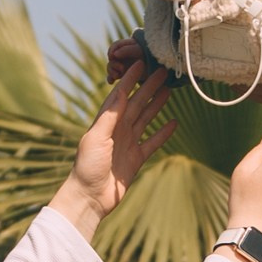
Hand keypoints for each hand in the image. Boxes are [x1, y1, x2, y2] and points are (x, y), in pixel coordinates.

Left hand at [50, 65, 172, 238]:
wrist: (90, 198)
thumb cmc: (87, 167)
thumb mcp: (96, 138)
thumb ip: (109, 116)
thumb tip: (120, 91)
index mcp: (106, 122)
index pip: (121, 95)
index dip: (130, 79)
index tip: (140, 63)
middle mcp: (117, 130)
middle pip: (136, 103)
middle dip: (148, 87)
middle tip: (162, 72)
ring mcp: (127, 144)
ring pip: (145, 119)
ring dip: (156, 105)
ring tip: (169, 91)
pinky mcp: (136, 159)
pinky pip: (152, 142)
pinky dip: (163, 133)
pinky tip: (174, 123)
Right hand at [106, 33, 147, 81]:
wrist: (156, 69)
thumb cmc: (149, 57)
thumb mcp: (139, 51)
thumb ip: (127, 50)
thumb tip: (114, 54)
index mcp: (127, 45)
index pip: (116, 46)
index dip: (112, 50)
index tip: (113, 56)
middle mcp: (122, 54)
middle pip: (112, 58)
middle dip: (113, 63)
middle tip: (121, 68)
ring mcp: (122, 64)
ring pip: (111, 66)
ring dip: (111, 71)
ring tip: (117, 76)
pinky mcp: (122, 74)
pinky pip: (113, 75)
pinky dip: (111, 78)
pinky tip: (111, 82)